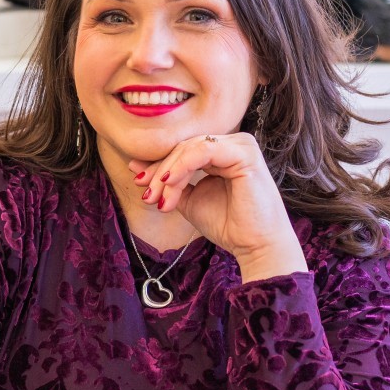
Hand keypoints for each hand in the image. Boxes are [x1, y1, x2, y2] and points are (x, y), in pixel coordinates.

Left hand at [127, 132, 296, 266]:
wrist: (254, 245)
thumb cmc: (227, 224)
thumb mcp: (188, 200)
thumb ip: (167, 182)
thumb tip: (135, 166)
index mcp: (221, 151)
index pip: (182, 150)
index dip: (158, 166)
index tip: (139, 184)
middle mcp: (233, 143)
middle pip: (183, 147)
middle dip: (160, 172)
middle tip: (147, 195)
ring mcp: (241, 145)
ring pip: (190, 148)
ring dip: (169, 173)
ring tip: (159, 198)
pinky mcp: (245, 153)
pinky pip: (204, 150)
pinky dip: (182, 166)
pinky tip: (170, 182)